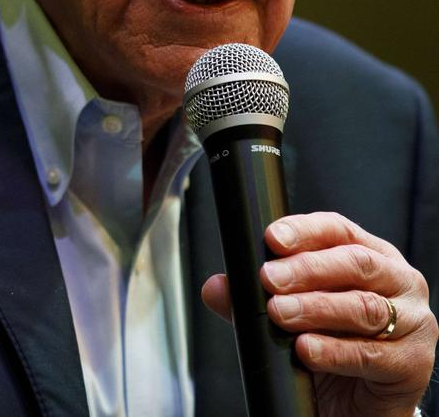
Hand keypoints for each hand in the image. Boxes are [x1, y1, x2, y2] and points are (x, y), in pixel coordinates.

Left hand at [202, 212, 437, 415]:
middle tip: (269, 279)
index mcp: (372, 255)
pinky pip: (370, 354)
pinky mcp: (412, 364)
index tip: (272, 238)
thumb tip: (215, 287)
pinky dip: (333, 351)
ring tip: (280, 314)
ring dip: (316, 308)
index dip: (304, 230)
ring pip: (363, 306)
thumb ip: (255, 300)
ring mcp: (412, 321)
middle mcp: (398, 280)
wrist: (361, 409)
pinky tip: (306, 349)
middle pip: (354, 262)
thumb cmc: (334, 348)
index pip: (338, 229)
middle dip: (306, 269)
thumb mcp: (294, 318)